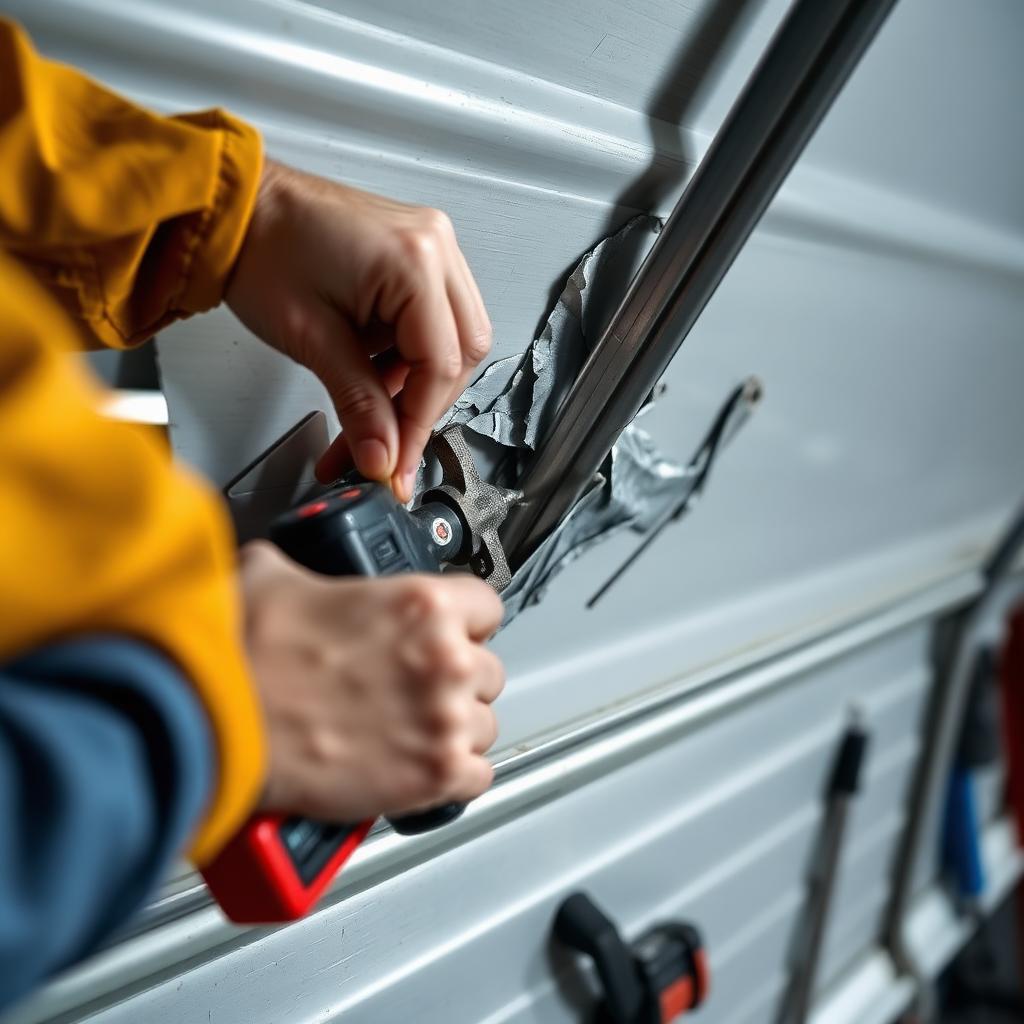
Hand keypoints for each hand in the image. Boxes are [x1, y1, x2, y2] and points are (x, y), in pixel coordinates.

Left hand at [226, 160, 491, 501]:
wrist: (235, 208)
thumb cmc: (260, 249)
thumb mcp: (312, 339)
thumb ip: (358, 403)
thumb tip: (382, 456)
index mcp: (415, 261)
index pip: (441, 365)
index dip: (418, 424)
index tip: (396, 464)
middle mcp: (435, 247)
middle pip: (460, 353)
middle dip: (422, 406)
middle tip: (386, 444)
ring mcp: (430, 248)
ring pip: (452, 341)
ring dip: (414, 385)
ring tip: (367, 409)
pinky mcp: (414, 256)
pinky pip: (431, 322)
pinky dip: (405, 360)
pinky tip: (372, 378)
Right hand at [240, 542, 504, 821]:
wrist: (216, 724)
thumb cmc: (243, 658)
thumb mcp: (273, 577)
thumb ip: (302, 569)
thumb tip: (287, 569)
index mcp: (421, 604)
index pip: (486, 605)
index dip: (464, 621)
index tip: (450, 633)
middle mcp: (446, 659)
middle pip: (489, 670)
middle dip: (457, 678)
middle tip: (417, 687)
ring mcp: (444, 720)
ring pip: (485, 725)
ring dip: (456, 728)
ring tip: (413, 730)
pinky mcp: (432, 776)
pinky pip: (477, 777)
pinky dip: (454, 776)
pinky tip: (422, 767)